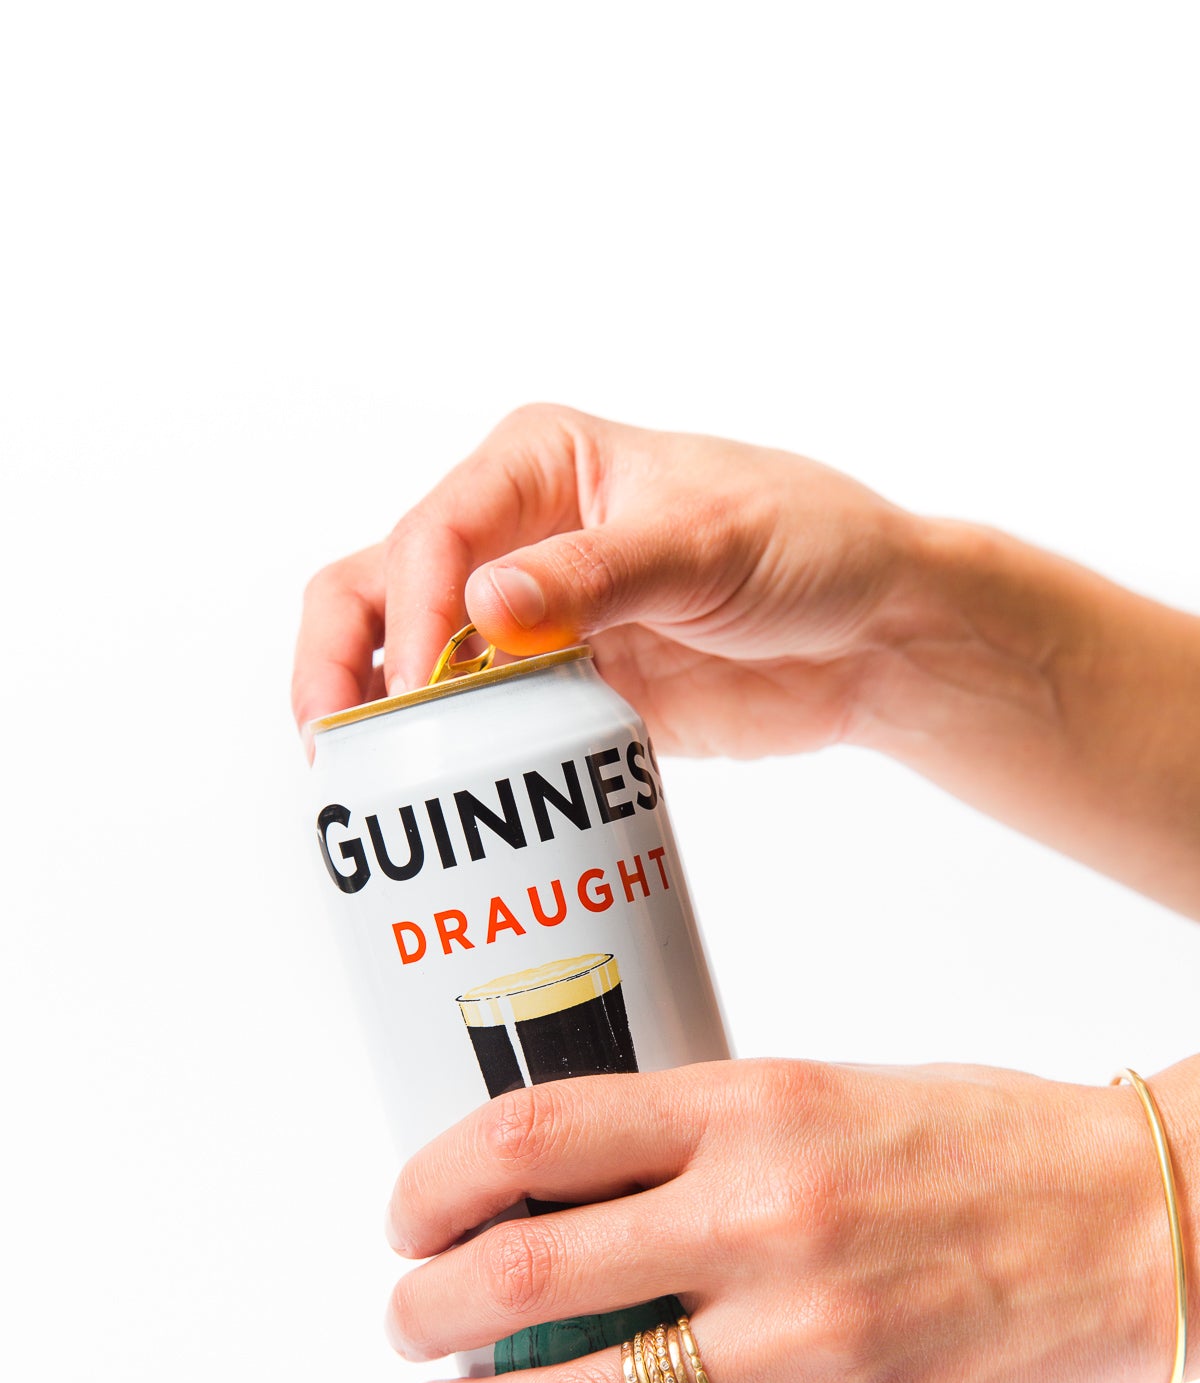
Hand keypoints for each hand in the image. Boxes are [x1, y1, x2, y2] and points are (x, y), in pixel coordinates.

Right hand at [292, 404, 917, 756]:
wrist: (875, 635)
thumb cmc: (808, 546)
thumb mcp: (709, 546)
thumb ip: (597, 574)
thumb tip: (483, 611)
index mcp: (539, 466)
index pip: (433, 532)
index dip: (408, 612)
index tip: (420, 690)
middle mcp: (515, 536)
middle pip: (382, 589)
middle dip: (345, 663)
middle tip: (338, 747)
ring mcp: (531, 621)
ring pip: (412, 664)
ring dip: (384, 722)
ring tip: (371, 791)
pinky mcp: (559, 693)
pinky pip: (478, 728)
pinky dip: (448, 764)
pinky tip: (437, 807)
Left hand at [384, 1057, 1183, 1382]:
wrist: (1133, 1219)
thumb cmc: (977, 1142)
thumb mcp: (818, 1091)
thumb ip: (695, 1136)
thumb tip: (562, 1191)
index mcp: (748, 1109)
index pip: (532, 1137)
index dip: (433, 1182)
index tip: (409, 1215)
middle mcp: (762, 1217)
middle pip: (525, 1274)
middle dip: (426, 1310)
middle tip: (411, 1321)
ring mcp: (803, 1340)